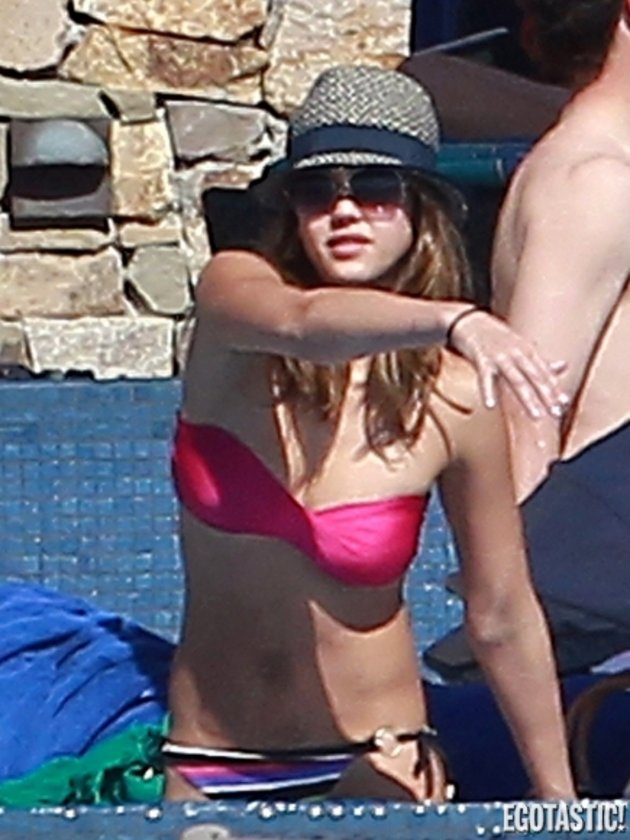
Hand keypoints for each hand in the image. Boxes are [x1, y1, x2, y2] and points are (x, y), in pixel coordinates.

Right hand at [447, 309, 568, 418]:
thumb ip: (540, 360)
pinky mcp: (481, 360)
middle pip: (535, 377)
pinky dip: (487, 391)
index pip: (544, 372)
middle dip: (547, 396)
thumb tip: (565, 366)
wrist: (471, 322)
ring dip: (527, 399)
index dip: (554, 388)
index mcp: (528, 350)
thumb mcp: (522, 346)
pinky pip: (485, 378)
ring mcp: (499, 357)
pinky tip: (490, 406)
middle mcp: (516, 353)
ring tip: (536, 416)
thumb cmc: (498, 337)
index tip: (564, 404)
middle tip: (556, 413)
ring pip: (516, 380)